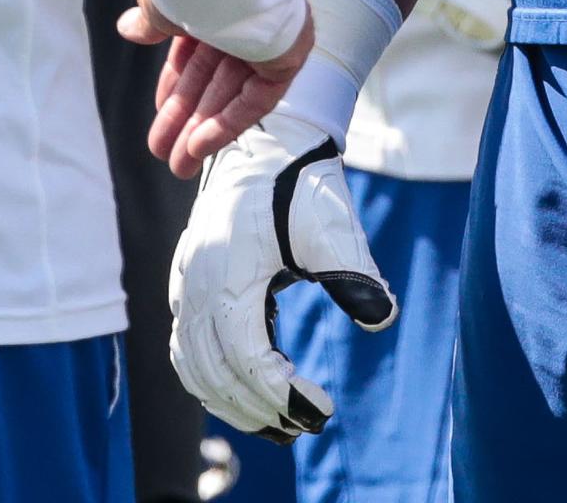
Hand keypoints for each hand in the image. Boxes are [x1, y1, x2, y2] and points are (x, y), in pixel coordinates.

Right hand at [124, 0, 308, 175]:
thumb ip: (152, 22)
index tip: (159, 113)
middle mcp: (242, 22)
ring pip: (230, 96)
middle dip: (184, 119)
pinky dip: (228, 123)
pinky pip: (256, 100)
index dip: (174, 86)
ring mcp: (266, 41)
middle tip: (161, 152)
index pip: (194, 54)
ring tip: (178, 166)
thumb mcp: (163, 4)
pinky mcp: (286, 58)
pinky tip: (199, 147)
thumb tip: (126, 28)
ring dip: (203, 131)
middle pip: (210, 81)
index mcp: (214, 4)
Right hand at [168, 116, 394, 439]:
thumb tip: (382, 317)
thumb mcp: (333, 224)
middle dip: (260, 408)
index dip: (281, 394)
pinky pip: (184, 347)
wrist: (267, 141)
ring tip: (278, 422)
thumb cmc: (304, 183)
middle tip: (307, 425)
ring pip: (194, 366)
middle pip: (217, 372)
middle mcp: (197, 284)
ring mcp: (185, 284)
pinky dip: (208, 380)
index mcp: (230, 274)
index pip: (248, 357)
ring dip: (232, 402)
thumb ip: (355, 272)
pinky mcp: (186, 283)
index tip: (320, 411)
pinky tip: (244, 392)